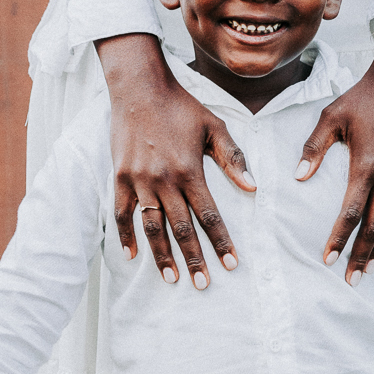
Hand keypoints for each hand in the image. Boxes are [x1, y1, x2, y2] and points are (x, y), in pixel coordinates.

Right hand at [97, 32, 255, 287]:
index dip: (221, 242)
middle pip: (181, 229)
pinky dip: (126, 236)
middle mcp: (164, 180)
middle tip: (202, 284)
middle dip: (194, 259)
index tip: (231, 264)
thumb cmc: (182, 107)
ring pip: (152, 227)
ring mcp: (139, 180)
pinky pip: (122, 213)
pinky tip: (132, 256)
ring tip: (172, 278)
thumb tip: (253, 188)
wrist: (140, 88)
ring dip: (162, 256)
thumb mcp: (214, 126)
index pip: (209, 215)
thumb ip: (233, 159)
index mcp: (190, 170)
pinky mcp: (120, 177)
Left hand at [295, 10, 373, 282]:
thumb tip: (297, 176)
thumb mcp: (332, 116)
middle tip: (350, 280)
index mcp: (365, 165)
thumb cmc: (364, 96)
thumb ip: (314, 149)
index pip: (349, 213)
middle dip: (360, 256)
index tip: (326, 261)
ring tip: (369, 269)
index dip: (338, 239)